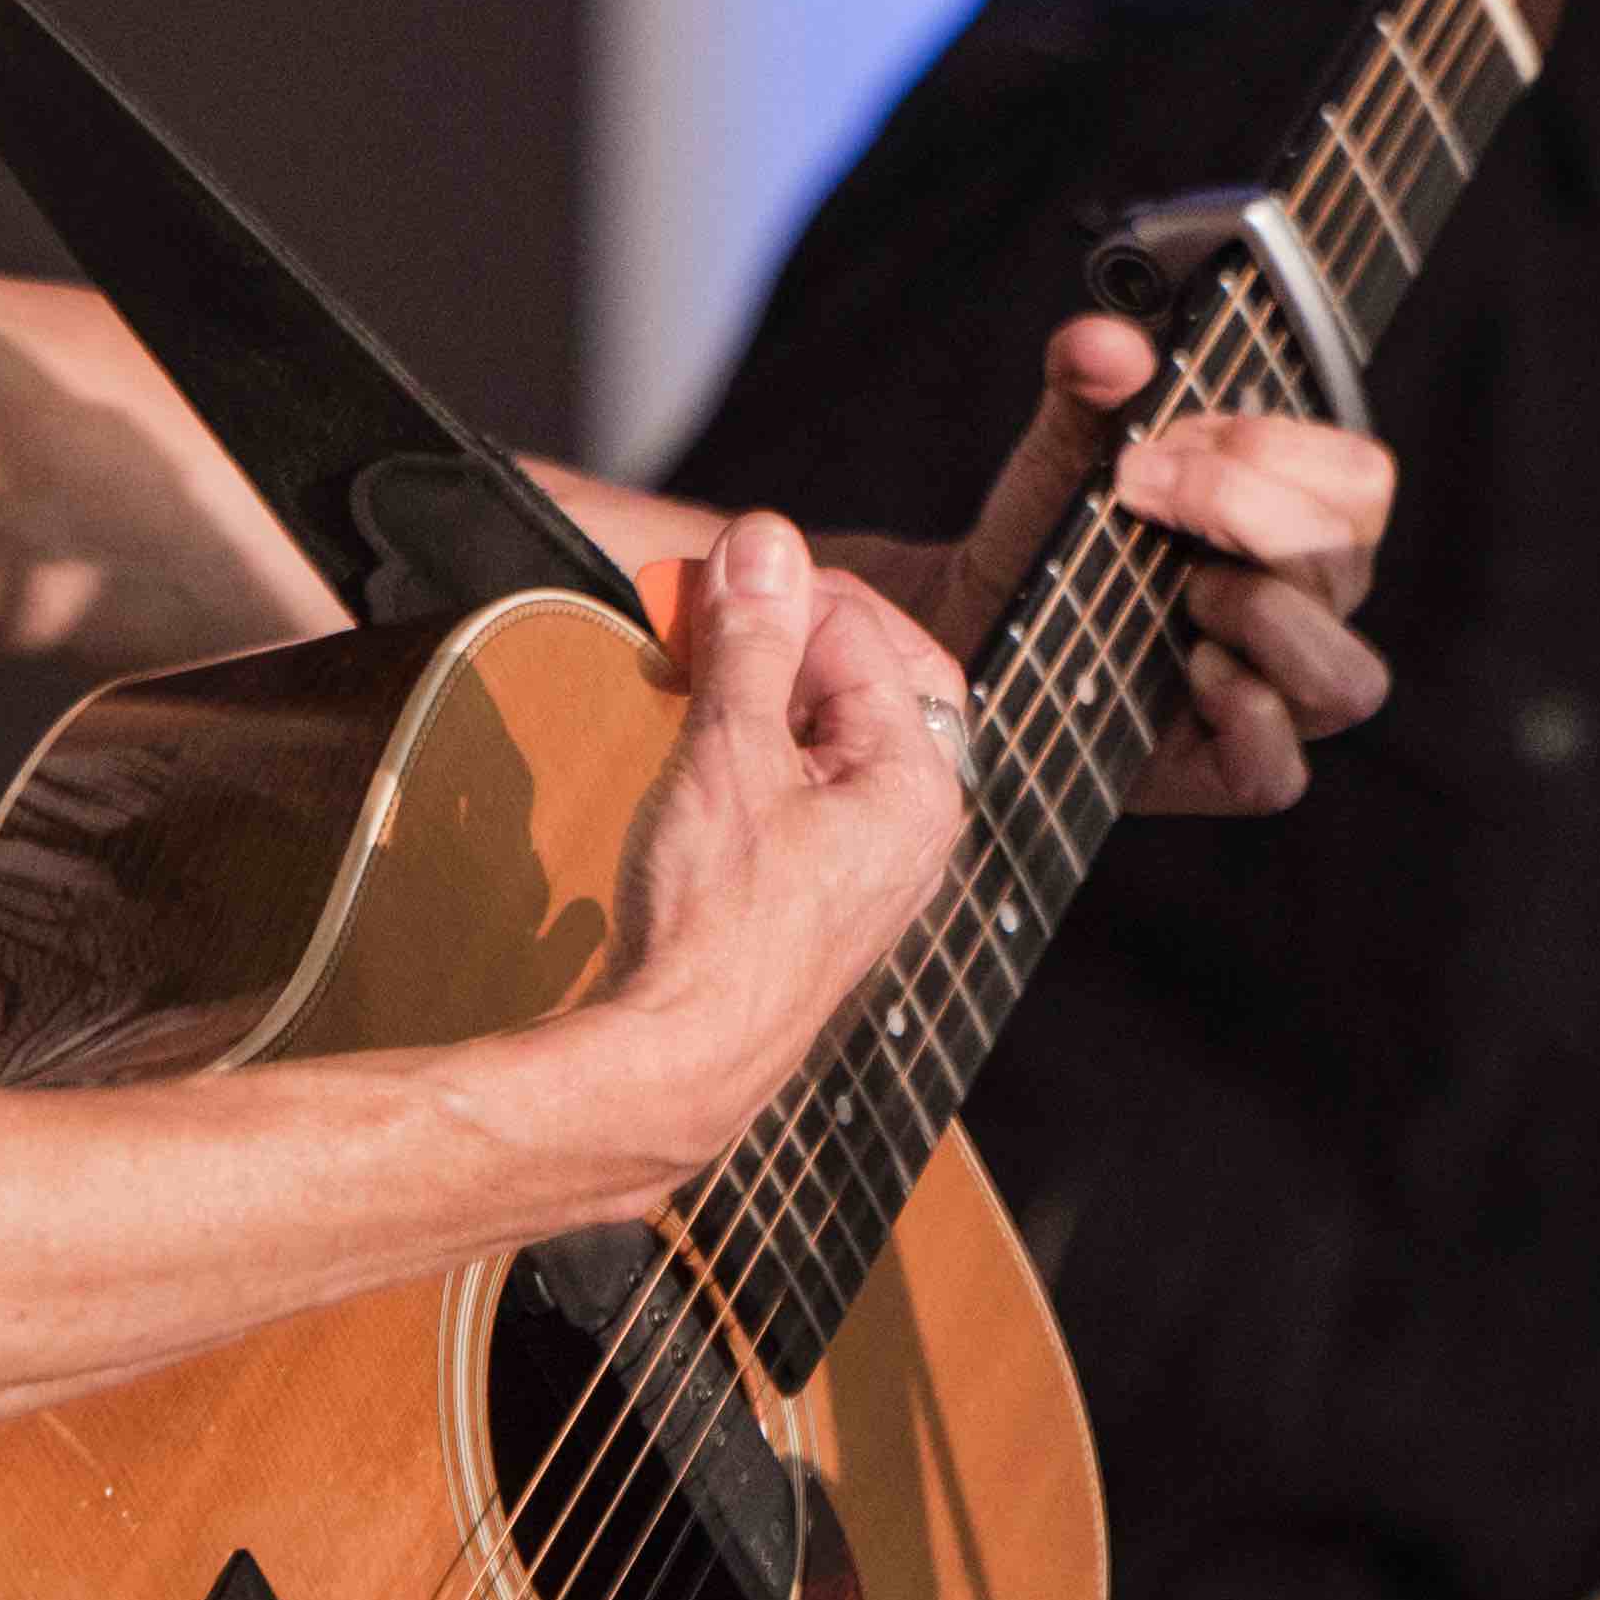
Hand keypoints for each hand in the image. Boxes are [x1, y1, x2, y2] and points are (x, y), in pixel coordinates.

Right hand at [579, 516, 970, 1180]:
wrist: (683, 1059)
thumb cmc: (716, 918)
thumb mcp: (729, 754)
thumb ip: (753, 641)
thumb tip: (766, 540)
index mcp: (917, 781)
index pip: (865, 634)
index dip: (780, 596)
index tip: (701, 584)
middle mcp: (914, 821)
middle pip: (873, 676)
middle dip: (789, 637)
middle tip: (706, 619)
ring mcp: (874, 861)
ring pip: (838, 729)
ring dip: (767, 688)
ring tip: (693, 677)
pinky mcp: (826, 889)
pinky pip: (813, 783)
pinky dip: (763, 745)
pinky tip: (705, 747)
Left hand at [841, 313, 1394, 819]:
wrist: (974, 630)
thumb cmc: (1051, 537)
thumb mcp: (1065, 450)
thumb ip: (1086, 386)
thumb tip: (1108, 344)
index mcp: (1298, 527)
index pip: (1360, 481)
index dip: (1276, 448)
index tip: (1166, 437)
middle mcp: (1307, 614)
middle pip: (1350, 562)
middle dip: (1245, 508)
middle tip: (1142, 491)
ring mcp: (1277, 700)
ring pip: (1348, 680)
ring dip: (1264, 616)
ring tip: (1182, 593)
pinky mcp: (1227, 772)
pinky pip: (1279, 773)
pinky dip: (1242, 718)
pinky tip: (1188, 672)